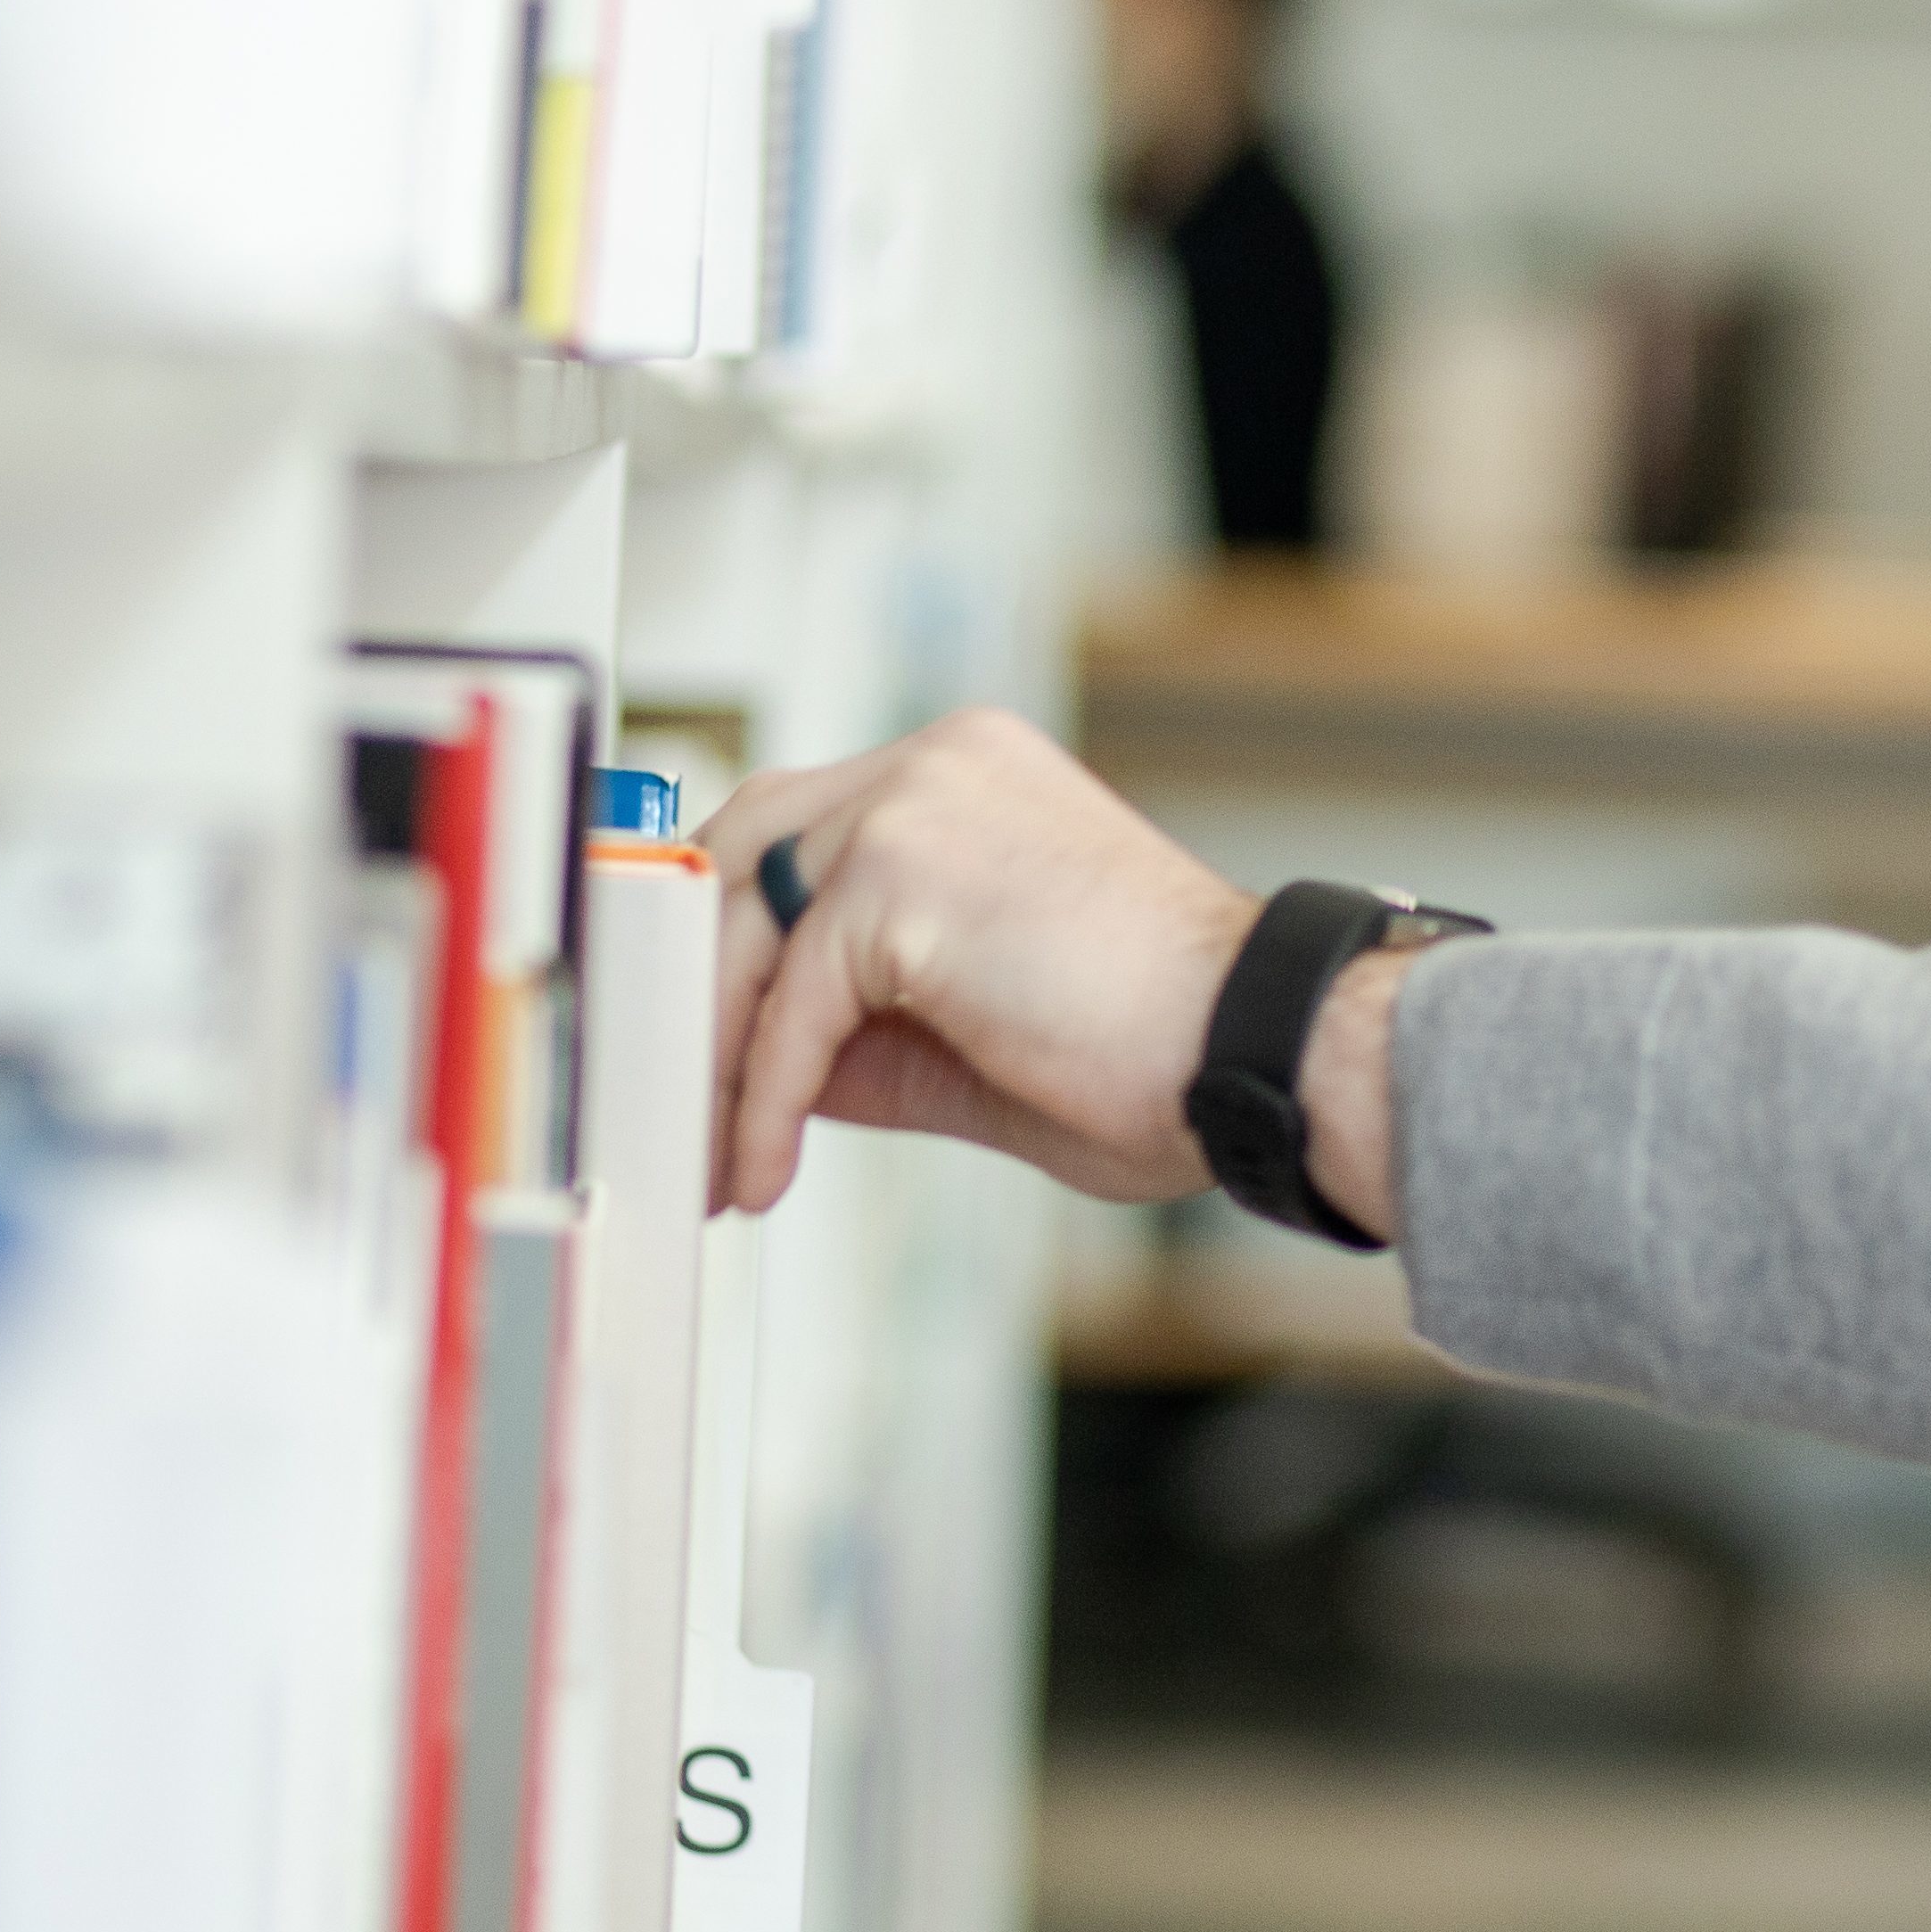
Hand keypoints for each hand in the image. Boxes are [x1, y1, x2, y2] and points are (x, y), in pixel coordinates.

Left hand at [698, 709, 1261, 1216]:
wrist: (1255, 1059)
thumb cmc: (1158, 1052)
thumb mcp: (968, 1034)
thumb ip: (861, 1025)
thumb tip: (754, 1063)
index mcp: (964, 774)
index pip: (795, 827)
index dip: (736, 934)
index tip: (703, 1037)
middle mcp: (935, 763)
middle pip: (744, 847)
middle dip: (697, 983)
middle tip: (675, 1100)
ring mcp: (914, 806)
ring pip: (748, 924)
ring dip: (714, 1056)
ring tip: (711, 1157)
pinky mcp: (902, 880)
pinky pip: (791, 1002)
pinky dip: (763, 1096)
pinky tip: (762, 1169)